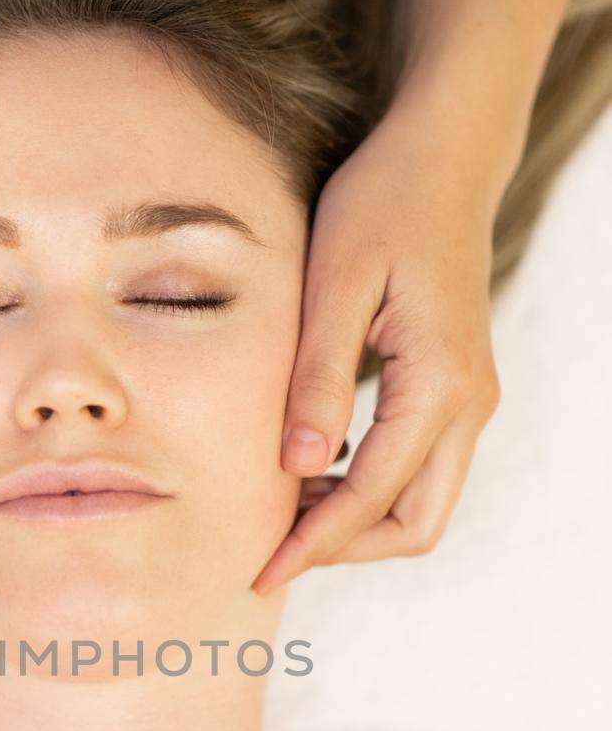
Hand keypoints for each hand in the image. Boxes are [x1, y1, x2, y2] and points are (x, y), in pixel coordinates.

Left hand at [252, 104, 502, 593]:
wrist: (444, 160)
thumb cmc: (381, 206)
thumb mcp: (334, 285)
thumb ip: (317, 379)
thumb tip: (298, 469)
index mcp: (440, 383)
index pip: (372, 497)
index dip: (313, 543)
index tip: (259, 571)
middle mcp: (469, 404)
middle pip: (415, 526)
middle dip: (342, 551)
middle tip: (268, 553)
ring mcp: (471, 401)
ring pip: (421, 506)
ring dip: (354, 523)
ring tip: (278, 511)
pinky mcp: (457, 393)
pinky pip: (418, 471)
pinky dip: (367, 491)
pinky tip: (308, 471)